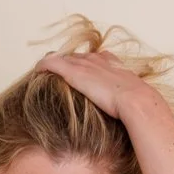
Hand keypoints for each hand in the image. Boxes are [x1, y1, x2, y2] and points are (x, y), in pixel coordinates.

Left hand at [35, 48, 154, 122]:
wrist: (135, 100)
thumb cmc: (137, 105)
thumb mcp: (131, 99)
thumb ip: (124, 102)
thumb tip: (125, 116)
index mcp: (110, 63)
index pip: (91, 58)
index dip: (81, 65)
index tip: (76, 73)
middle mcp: (96, 59)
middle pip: (75, 56)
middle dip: (65, 63)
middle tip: (54, 72)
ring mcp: (85, 65)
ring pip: (62, 58)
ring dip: (54, 64)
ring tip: (44, 72)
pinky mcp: (74, 73)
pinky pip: (52, 63)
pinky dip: (44, 66)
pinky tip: (37, 72)